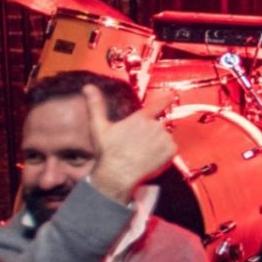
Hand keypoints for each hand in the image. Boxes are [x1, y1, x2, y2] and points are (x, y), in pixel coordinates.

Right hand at [83, 84, 175, 205]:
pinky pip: (171, 149)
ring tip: (142, 153)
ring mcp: (164, 138)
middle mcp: (154, 126)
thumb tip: (88, 87)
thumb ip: (96, 105)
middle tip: (136, 146)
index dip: (165, 99)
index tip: (172, 94)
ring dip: (157, 143)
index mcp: (139, 119)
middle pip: (157, 126)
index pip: (156, 105)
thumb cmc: (108, 152)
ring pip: (164, 137)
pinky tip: (150, 158)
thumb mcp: (99, 127)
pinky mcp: (171, 150)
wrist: (117, 175)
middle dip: (150, 134)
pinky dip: (164, 153)